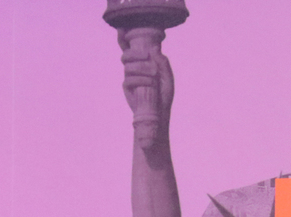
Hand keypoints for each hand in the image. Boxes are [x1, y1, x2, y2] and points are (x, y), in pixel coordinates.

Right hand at [118, 28, 173, 151]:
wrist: (159, 114)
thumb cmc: (164, 95)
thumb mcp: (168, 77)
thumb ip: (163, 63)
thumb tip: (154, 48)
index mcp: (144, 63)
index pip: (132, 48)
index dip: (123, 38)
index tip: (123, 29)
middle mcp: (135, 69)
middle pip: (127, 55)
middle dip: (135, 53)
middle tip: (147, 57)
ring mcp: (130, 78)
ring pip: (128, 66)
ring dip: (142, 68)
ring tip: (154, 74)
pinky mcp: (127, 89)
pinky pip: (129, 79)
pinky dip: (140, 80)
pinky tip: (150, 83)